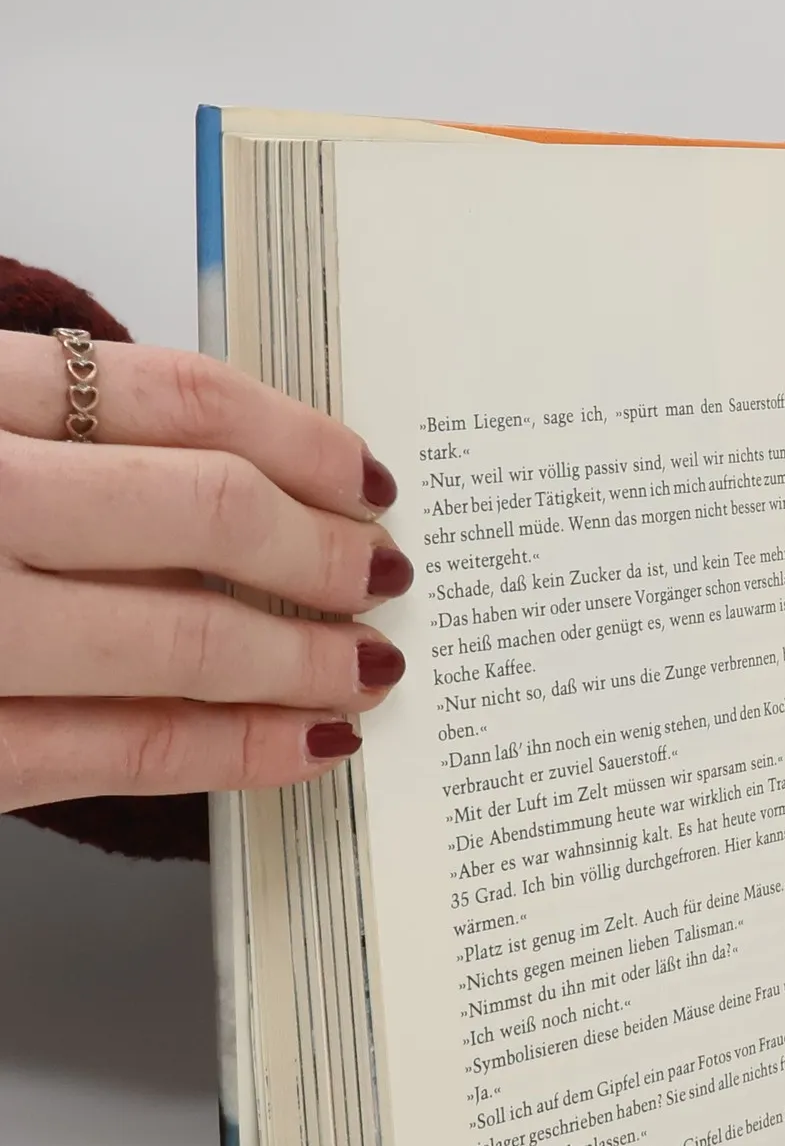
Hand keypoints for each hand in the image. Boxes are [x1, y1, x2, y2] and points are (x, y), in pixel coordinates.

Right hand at [0, 331, 411, 812]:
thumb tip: (236, 463)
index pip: (169, 396)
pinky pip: (117, 750)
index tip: (370, 477)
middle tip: (388, 576)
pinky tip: (305, 745)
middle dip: (323, 553)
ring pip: (177, 637)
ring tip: (369, 666)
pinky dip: (233, 749)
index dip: (299, 439)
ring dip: (302, 657)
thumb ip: (35, 421)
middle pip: (199, 511)